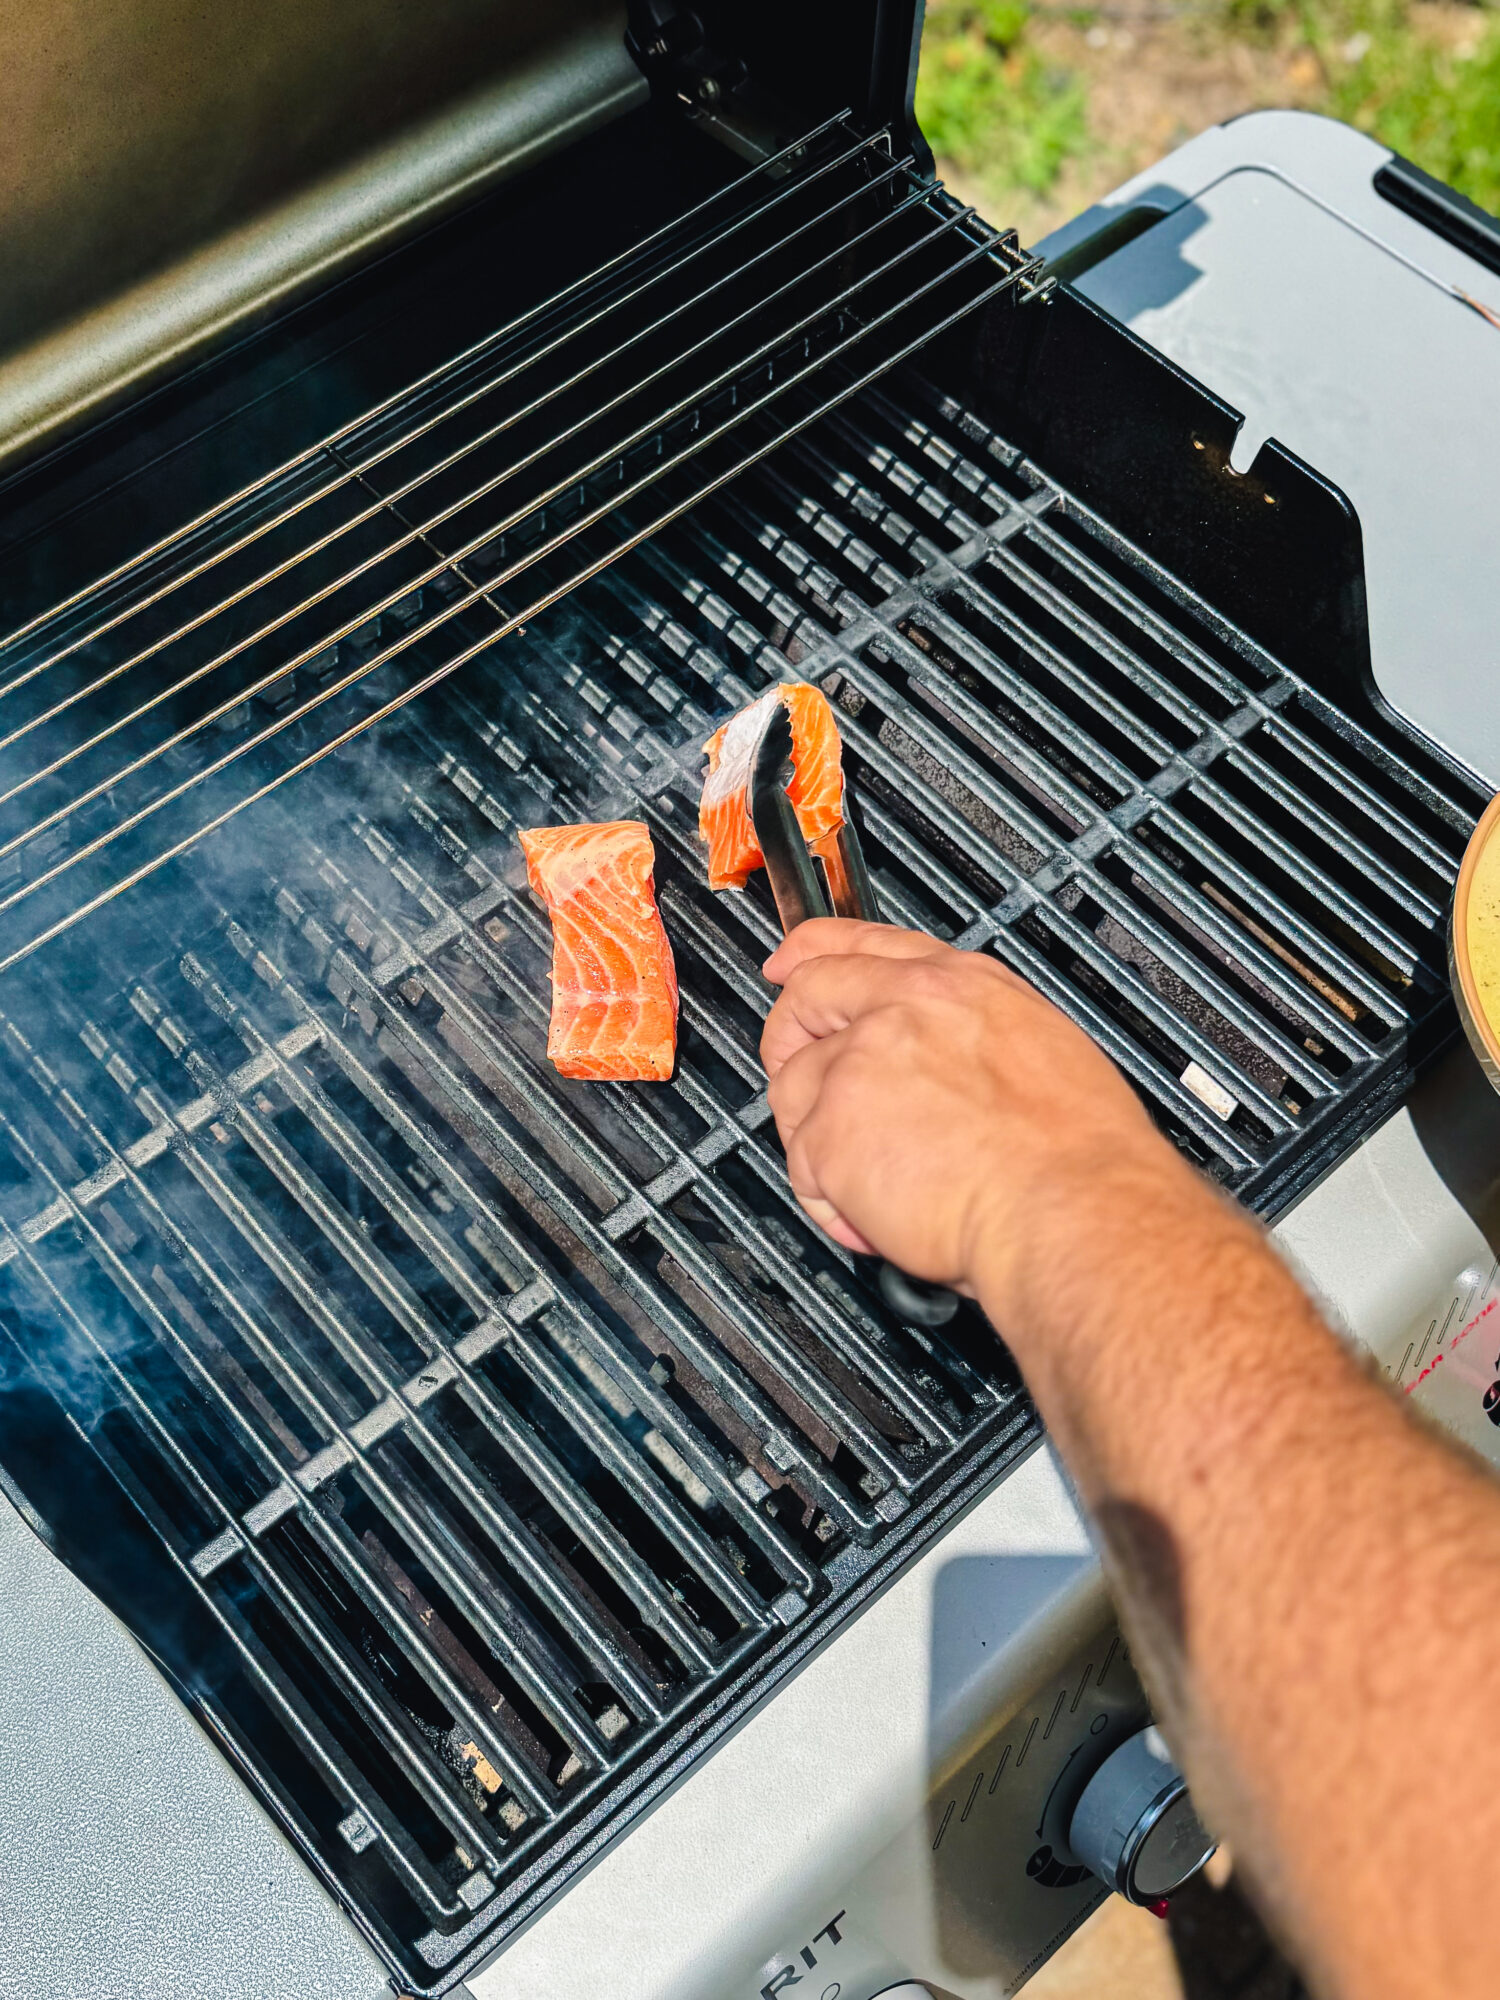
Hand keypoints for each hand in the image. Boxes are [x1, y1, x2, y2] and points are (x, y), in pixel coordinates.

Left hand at [760, 919, 1176, 1307]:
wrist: (1071, 1209)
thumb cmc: (1077, 1154)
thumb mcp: (1040, 1048)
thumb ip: (967, 1033)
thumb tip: (938, 1056)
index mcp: (957, 986)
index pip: (864, 944)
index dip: (811, 953)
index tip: (788, 963)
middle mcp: (900, 1012)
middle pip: (805, 998)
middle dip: (787, 1037)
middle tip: (796, 1078)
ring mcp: (857, 1068)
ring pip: (795, 1090)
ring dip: (820, 1138)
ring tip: (869, 1180)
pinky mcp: (830, 1132)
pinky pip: (802, 1167)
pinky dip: (830, 1202)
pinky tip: (874, 1217)